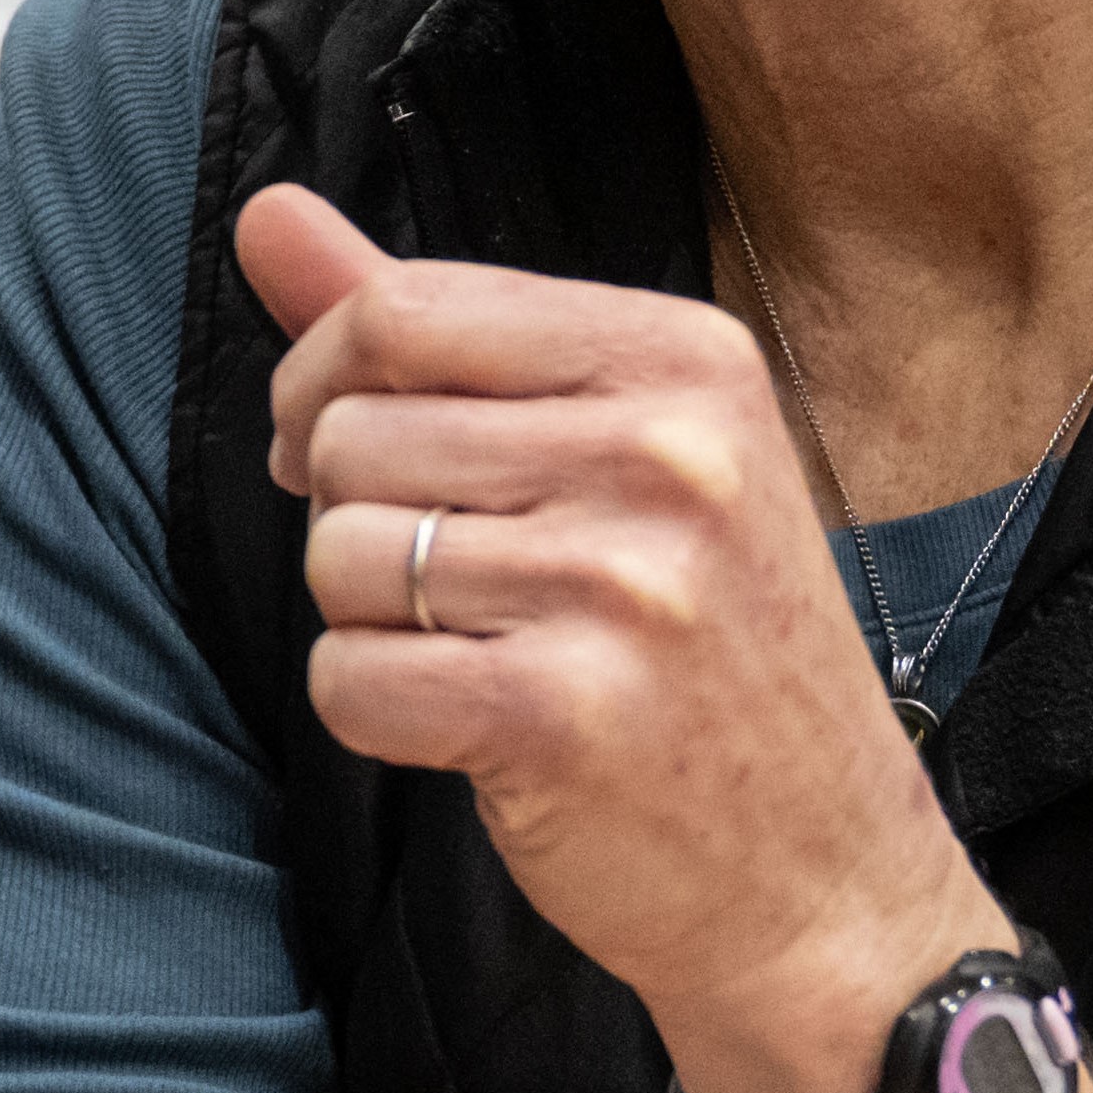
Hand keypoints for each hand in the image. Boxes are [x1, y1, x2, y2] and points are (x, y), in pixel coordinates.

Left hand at [243, 179, 977, 1092]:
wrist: (828, 880)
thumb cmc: (705, 656)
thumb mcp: (612, 452)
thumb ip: (426, 328)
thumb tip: (264, 212)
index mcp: (686, 359)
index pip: (402, 311)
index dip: (326, 388)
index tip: (362, 455)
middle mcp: (668, 454)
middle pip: (351, 434)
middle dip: (354, 517)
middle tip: (455, 584)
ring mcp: (622, 584)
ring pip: (339, 558)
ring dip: (369, 622)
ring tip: (488, 655)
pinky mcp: (562, 712)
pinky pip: (349, 679)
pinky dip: (377, 713)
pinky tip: (477, 730)